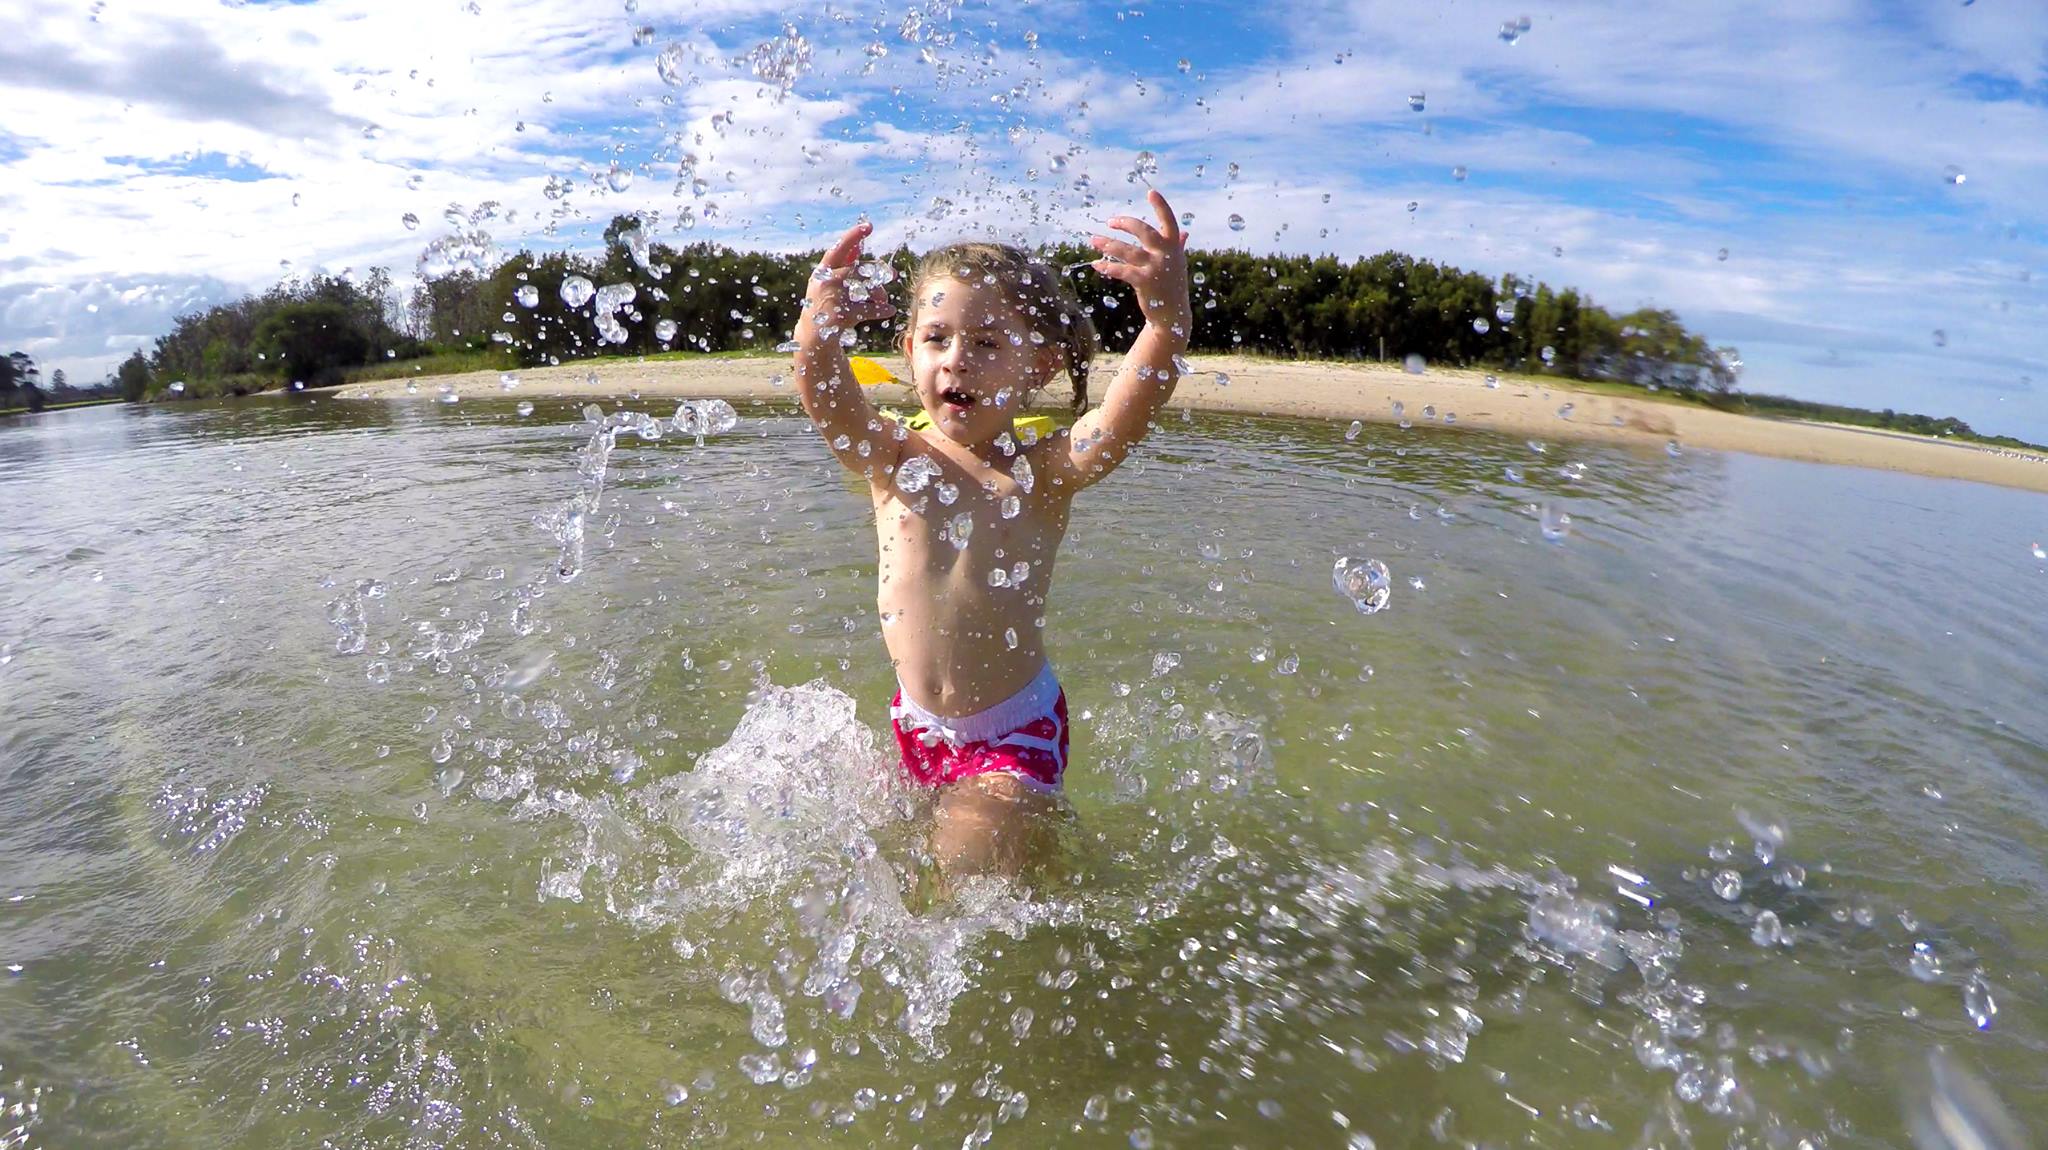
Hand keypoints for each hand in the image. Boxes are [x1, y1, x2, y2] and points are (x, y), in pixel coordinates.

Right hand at [804, 221, 897, 332]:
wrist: (814, 336)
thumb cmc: (826, 304)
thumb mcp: (831, 282)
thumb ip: (844, 264)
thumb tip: (858, 245)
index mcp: (822, 270)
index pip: (839, 249)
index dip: (853, 236)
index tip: (868, 226)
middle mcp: (825, 281)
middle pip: (860, 271)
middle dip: (879, 273)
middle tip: (893, 274)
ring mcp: (831, 299)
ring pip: (866, 289)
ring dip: (880, 294)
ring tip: (885, 301)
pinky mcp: (840, 317)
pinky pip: (869, 310)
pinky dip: (882, 310)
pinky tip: (890, 311)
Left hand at [1088, 189, 1190, 338]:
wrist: (1172, 315)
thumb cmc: (1173, 287)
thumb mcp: (1178, 264)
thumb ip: (1178, 247)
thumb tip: (1184, 233)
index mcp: (1174, 247)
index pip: (1169, 221)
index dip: (1161, 206)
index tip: (1151, 192)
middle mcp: (1166, 254)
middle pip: (1143, 230)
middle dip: (1125, 223)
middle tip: (1110, 221)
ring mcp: (1155, 268)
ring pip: (1126, 251)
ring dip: (1108, 245)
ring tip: (1094, 241)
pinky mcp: (1144, 282)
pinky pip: (1121, 270)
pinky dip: (1107, 267)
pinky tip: (1096, 265)